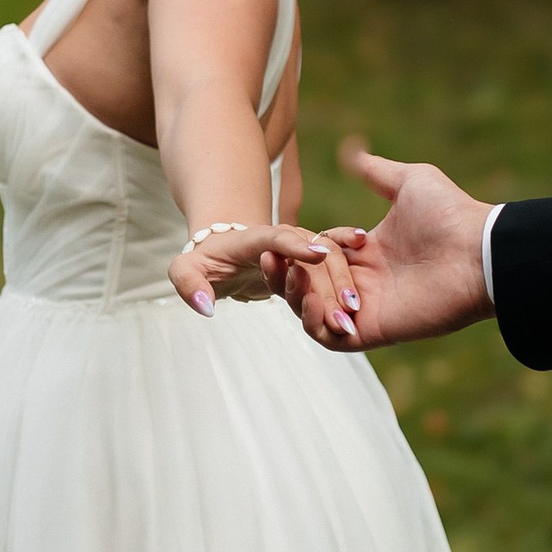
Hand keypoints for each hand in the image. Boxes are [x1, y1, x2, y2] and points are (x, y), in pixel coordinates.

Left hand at [169, 221, 354, 328]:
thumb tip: (205, 308)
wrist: (224, 251)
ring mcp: (298, 246)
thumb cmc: (203, 261)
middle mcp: (281, 238)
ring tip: (353, 314)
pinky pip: (335, 263)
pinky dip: (349, 271)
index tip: (317, 256)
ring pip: (327, 261)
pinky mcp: (309, 259)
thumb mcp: (184, 271)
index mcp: (250, 238)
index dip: (294, 245)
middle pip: (310, 254)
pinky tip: (367, 271)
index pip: (274, 238)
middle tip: (342, 312)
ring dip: (342, 286)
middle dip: (328, 281)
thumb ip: (189, 285)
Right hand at [282, 144, 495, 351]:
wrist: (479, 250)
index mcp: (368, 252)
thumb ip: (376, 170)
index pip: (316, 254)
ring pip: (313, 313)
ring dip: (295, 298)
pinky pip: (331, 339)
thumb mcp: (409, 181)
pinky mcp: (374, 330)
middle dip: (285, 274)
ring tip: (297, 278)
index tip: (312, 236)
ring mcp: (368, 309)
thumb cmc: (450, 214)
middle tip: (278, 259)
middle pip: (306, 284)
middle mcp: (364, 282)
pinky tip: (314, 300)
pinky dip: (315, 323)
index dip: (303, 246)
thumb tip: (350, 149)